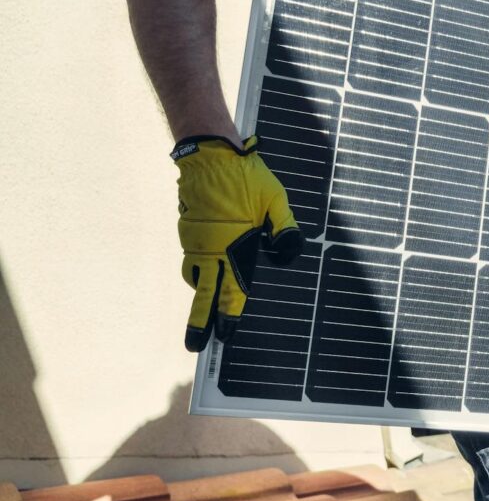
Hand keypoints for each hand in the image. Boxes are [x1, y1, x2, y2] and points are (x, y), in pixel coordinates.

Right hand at [172, 135, 304, 351]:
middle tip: (196, 347)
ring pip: (196, 278)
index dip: (231, 315)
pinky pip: (191, 259)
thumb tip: (289, 255)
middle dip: (201, 323)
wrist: (209, 154)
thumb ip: (284, 230)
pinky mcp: (187, 231)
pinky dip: (197, 272)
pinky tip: (204, 278)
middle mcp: (212, 249)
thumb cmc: (247, 176)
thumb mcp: (275, 200)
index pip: (234, 290)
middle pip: (205, 295)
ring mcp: (195, 241)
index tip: (227, 336)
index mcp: (236, 245)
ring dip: (200, 296)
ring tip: (200, 319)